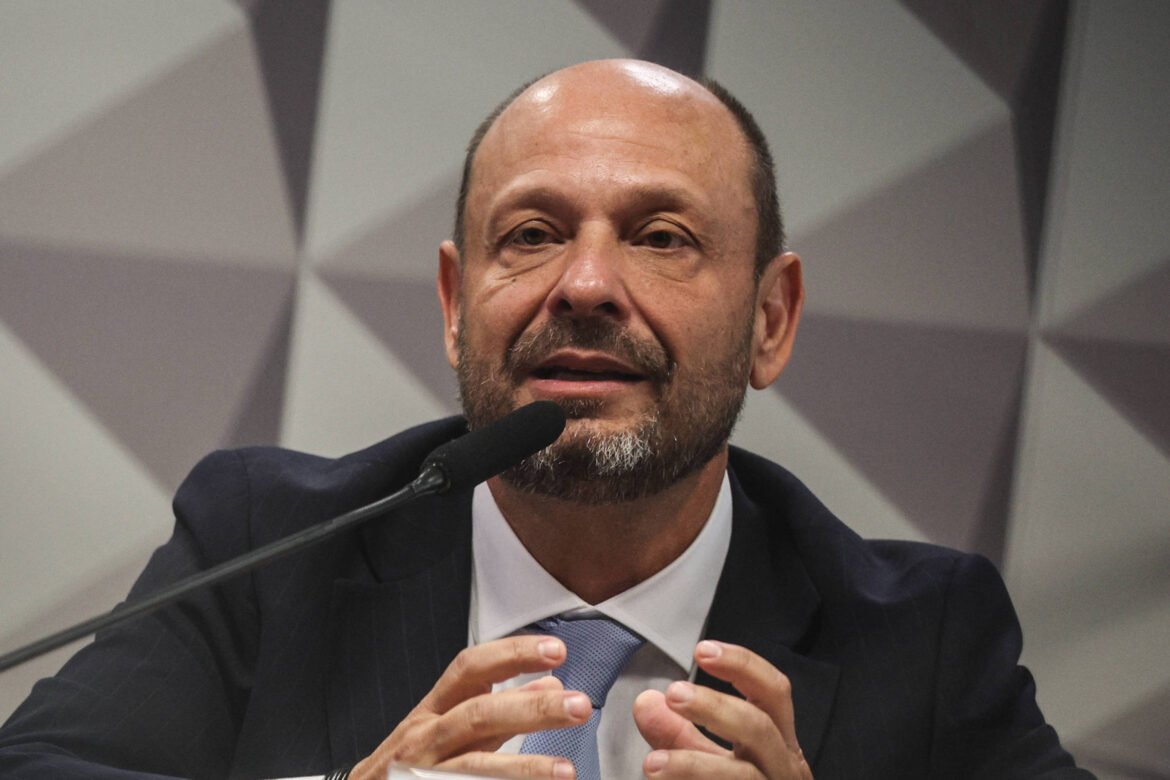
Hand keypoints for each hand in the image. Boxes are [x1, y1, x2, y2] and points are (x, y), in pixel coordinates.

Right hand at [351, 635, 589, 779]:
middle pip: (478, 714)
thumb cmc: (407, 766)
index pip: (470, 668)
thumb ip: (500, 714)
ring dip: (523, 767)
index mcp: (432, 711)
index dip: (512, 655)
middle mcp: (423, 739)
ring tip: (565, 770)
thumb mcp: (451, 731)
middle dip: (530, 709)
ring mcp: (420, 773)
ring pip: (472, 765)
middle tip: (577, 706)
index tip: (554, 652)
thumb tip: (550, 687)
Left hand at [633, 640, 811, 778]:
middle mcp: (784, 770)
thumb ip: (680, 735)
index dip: (742, 665)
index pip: (773, 692)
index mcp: (778, 744)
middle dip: (715, 707)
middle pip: (759, 726)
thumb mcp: (713, 765)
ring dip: (694, 766)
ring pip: (744, 776)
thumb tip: (646, 701)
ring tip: (652, 765)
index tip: (703, 649)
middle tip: (674, 694)